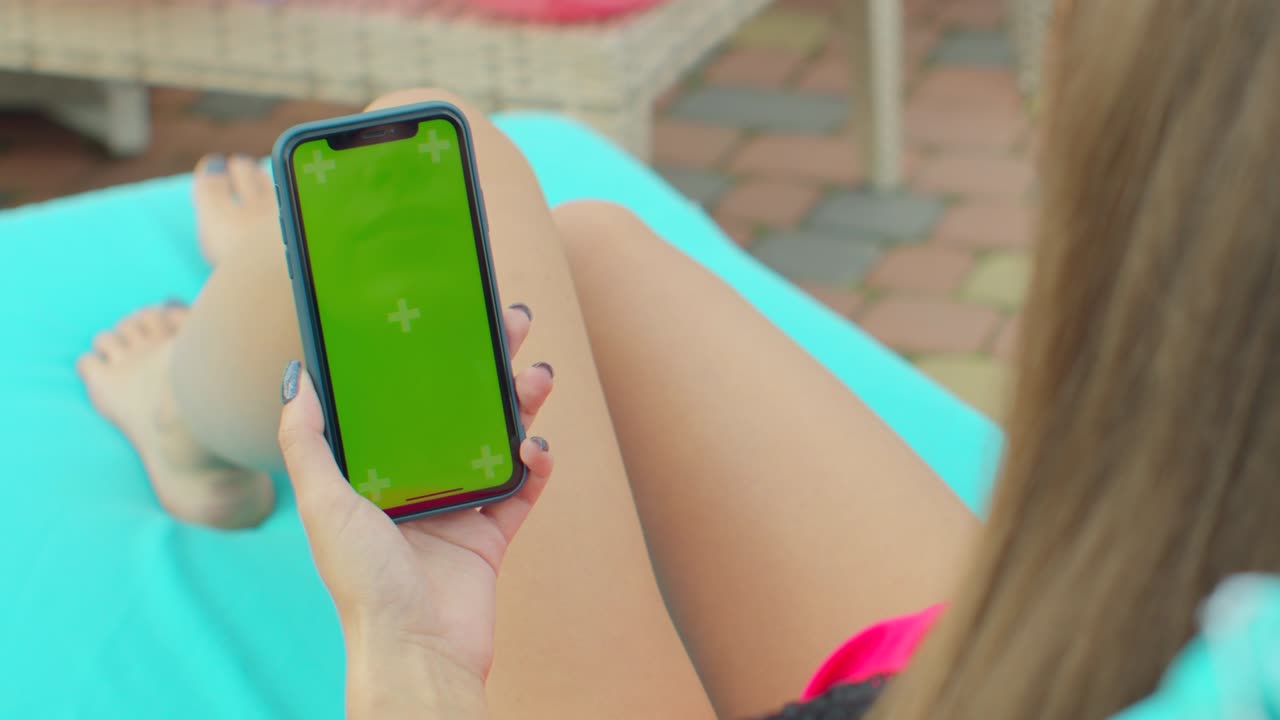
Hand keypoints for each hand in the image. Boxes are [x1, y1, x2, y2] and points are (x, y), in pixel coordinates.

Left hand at [277, 305, 553, 716]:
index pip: (405, 400)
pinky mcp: (493, 534)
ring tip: (538, 375)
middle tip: (514, 323)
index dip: (427, 358)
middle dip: (489, 365)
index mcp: (376, 472)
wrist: (416, 649)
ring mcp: (459, 507)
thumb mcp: (322, 503)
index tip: (448, 317)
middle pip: (460, 409)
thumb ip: (306, 442)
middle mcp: (418, 482)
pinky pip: (523, 488)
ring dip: (521, 404)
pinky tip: (536, 446)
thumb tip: (297, 376)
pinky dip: (536, 463)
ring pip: (498, 439)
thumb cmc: (361, 582)